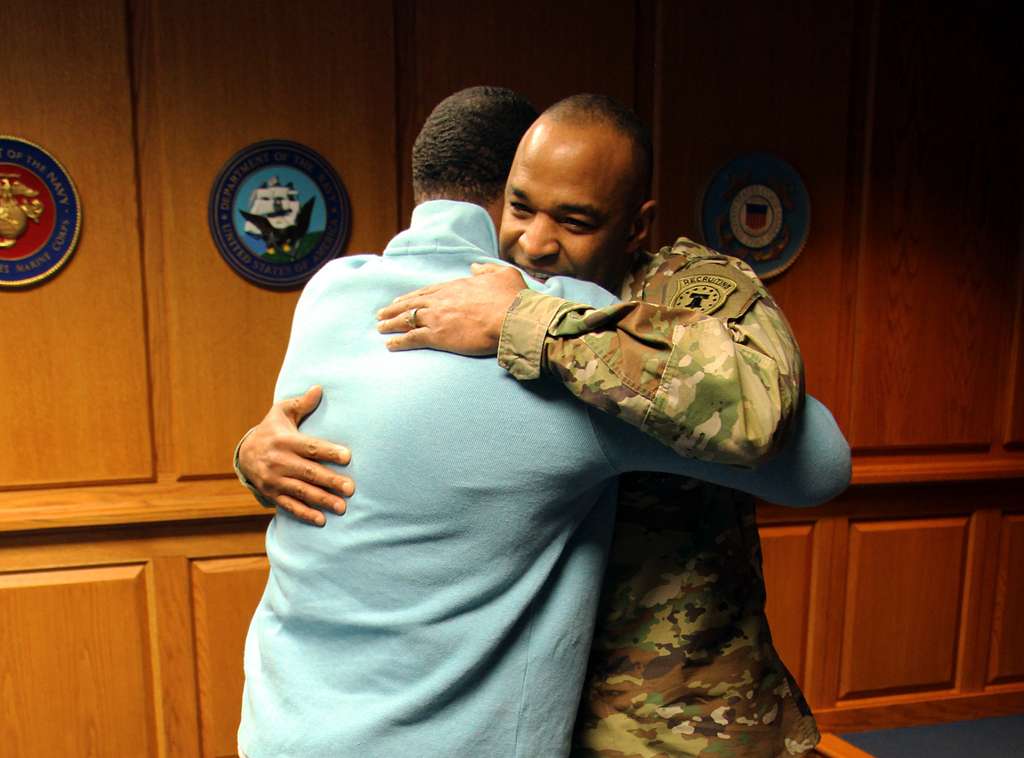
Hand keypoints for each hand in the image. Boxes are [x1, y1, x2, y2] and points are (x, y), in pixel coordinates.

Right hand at [238, 385, 353, 526]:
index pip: (309, 447)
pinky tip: (321, 520)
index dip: (328, 451)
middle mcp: (278, 461)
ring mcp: (274, 480)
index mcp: (284, 441)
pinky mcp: (272, 494)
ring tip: (342, 507)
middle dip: (330, 481)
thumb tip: (320, 388)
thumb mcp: (282, 412)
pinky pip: (289, 505)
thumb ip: (302, 403)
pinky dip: (305, 513)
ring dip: (322, 500)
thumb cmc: (272, 429)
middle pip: (308, 472)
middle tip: (350, 488)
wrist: (244, 453)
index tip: (348, 457)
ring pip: (301, 491)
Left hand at [376, 263, 526, 353]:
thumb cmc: (512, 298)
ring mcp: (438, 317)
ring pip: (407, 319)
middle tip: (382, 313)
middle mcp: (442, 300)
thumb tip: (475, 266)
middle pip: (412, 303)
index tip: (403, 299)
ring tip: (380, 327)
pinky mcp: (438, 336)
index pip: (429, 291)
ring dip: (391, 323)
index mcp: (456, 286)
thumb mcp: (502, 274)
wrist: (511, 318)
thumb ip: (486, 269)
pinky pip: (413, 338)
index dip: (414, 296)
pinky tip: (390, 344)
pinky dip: (400, 341)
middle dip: (395, 308)